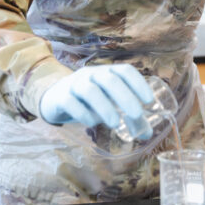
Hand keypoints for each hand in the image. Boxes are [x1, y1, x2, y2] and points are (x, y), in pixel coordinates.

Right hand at [38, 64, 154, 137]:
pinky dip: (83, 113)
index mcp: (106, 73)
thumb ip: (126, 116)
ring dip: (104, 107)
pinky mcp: (61, 97)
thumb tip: (148, 133)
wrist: (55, 99)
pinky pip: (70, 102)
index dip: (138, 83)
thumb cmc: (88, 101)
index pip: (124, 71)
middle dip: (125, 96)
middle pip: (109, 79)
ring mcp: (74, 84)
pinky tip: (92, 123)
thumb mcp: (108, 104)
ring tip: (115, 123)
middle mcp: (91, 74)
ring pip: (89, 90)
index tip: (149, 100)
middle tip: (137, 114)